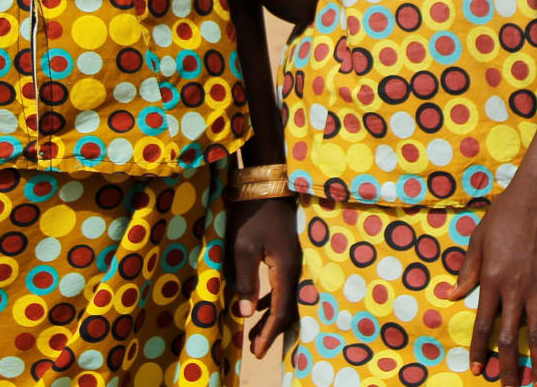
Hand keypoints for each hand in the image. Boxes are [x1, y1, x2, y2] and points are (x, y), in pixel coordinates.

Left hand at [225, 197, 299, 359]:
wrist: (267, 184)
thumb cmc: (252, 214)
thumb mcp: (242, 247)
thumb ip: (245, 281)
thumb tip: (245, 313)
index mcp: (285, 270)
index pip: (279, 311)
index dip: (268, 333)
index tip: (256, 352)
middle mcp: (294, 268)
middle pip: (286, 308)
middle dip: (269, 330)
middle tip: (254, 348)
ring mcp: (293, 260)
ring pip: (285, 297)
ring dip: (269, 316)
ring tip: (252, 331)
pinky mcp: (287, 254)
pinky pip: (282, 285)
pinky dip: (270, 300)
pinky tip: (256, 303)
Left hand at [437, 174, 536, 384]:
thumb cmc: (504, 214)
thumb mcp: (478, 240)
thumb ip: (468, 271)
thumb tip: (451, 295)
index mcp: (492, 281)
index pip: (484, 325)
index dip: (481, 351)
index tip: (479, 371)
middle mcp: (516, 290)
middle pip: (510, 337)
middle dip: (509, 368)